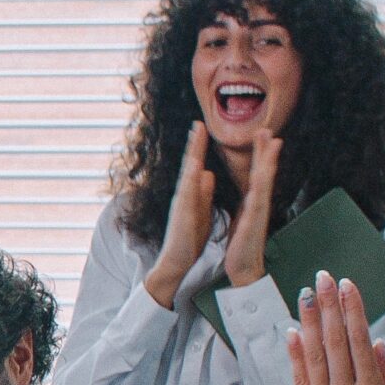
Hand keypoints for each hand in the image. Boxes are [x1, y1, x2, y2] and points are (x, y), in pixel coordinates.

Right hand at [144, 122, 216, 310]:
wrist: (176, 262)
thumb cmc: (188, 238)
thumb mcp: (201, 210)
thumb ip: (203, 192)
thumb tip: (208, 173)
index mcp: (189, 194)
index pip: (195, 166)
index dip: (199, 147)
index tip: (202, 128)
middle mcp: (182, 195)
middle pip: (189, 165)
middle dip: (194, 144)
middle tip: (198, 123)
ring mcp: (180, 204)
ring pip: (187, 175)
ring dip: (191, 155)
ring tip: (196, 136)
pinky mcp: (181, 215)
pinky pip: (187, 194)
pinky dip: (191, 178)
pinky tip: (196, 166)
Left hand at [222, 131, 278, 287]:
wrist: (244, 269)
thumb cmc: (243, 245)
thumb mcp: (244, 218)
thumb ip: (248, 202)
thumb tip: (252, 190)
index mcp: (253, 202)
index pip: (257, 173)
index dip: (260, 154)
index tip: (262, 134)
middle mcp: (259, 205)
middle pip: (264, 173)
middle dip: (266, 152)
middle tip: (268, 129)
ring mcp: (258, 214)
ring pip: (264, 183)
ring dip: (268, 163)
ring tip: (272, 145)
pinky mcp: (252, 224)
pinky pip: (257, 203)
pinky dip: (259, 189)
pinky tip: (261, 177)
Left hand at [288, 272, 384, 384]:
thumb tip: (379, 346)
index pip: (361, 341)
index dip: (353, 310)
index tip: (347, 284)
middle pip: (335, 342)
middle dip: (329, 306)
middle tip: (322, 277)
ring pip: (314, 357)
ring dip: (310, 323)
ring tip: (306, 295)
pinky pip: (299, 382)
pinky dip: (295, 356)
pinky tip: (293, 334)